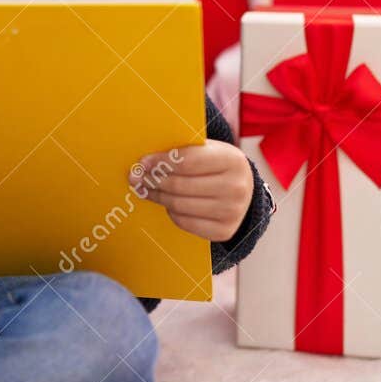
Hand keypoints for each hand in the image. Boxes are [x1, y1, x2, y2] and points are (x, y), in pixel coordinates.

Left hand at [129, 141, 253, 241]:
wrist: (244, 190)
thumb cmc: (217, 165)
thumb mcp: (208, 150)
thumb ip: (182, 150)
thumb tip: (144, 162)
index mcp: (232, 160)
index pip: (187, 161)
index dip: (160, 162)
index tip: (142, 162)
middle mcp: (236, 187)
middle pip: (180, 186)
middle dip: (153, 181)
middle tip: (136, 178)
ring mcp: (232, 212)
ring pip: (179, 205)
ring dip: (158, 197)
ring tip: (146, 189)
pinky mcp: (224, 231)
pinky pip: (184, 222)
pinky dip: (171, 212)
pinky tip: (167, 203)